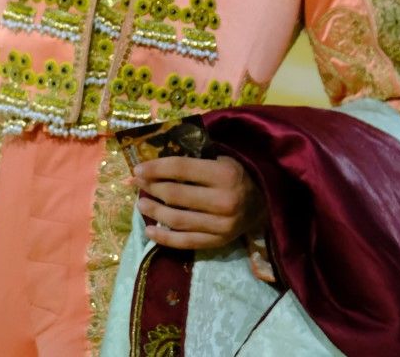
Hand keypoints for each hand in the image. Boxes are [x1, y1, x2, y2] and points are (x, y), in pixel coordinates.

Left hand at [133, 155, 266, 251]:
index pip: (181, 168)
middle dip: (151, 188)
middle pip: (176, 195)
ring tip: (140, 205)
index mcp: (225, 174)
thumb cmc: (237, 175)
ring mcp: (221, 225)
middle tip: (136, 184)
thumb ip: (195, 157)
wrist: (263, 204)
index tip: (137, 168)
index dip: (156, 168)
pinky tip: (149, 231)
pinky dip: (164, 238)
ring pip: (177, 220)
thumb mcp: (222, 158)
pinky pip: (185, 242)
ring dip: (154, 212)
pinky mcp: (218, 242)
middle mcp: (224, 201)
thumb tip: (156, 156)